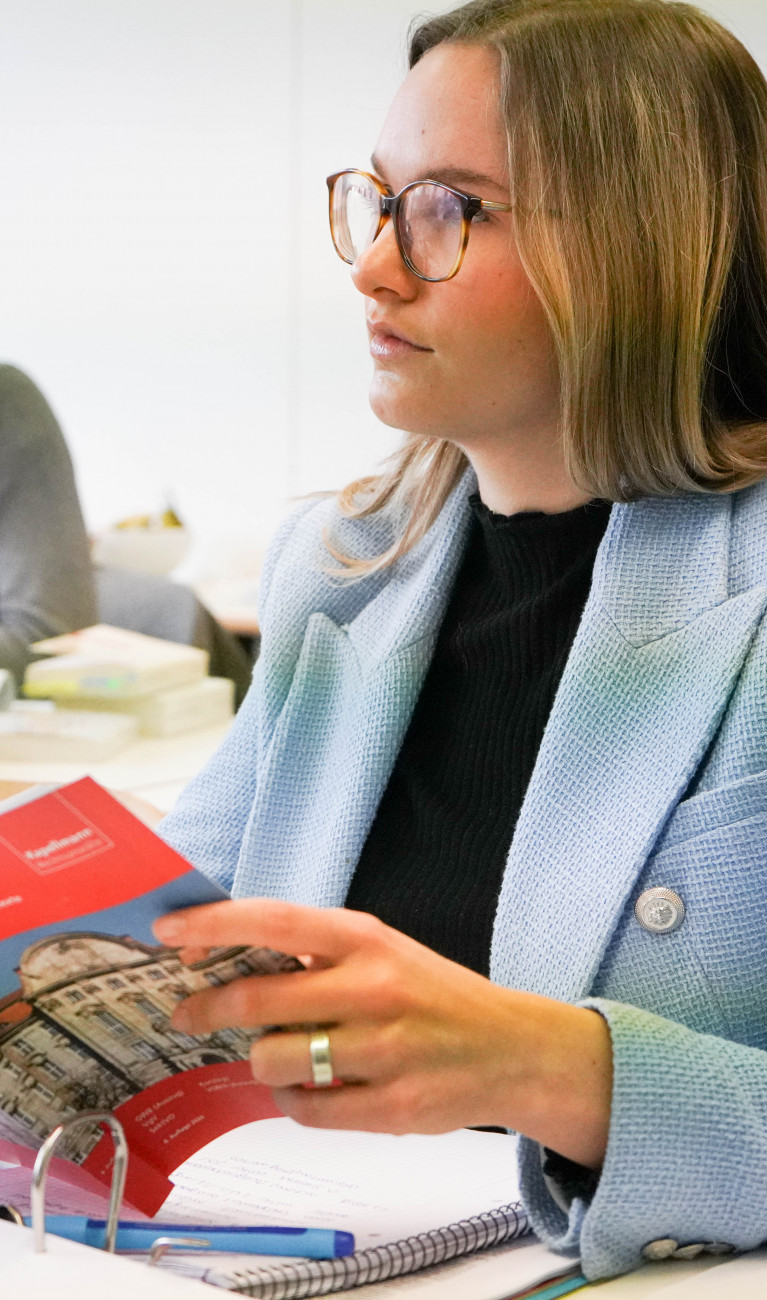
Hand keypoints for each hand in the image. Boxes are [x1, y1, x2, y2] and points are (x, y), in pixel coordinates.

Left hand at [152, 898, 611, 1166]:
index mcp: (366, 940)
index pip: (274, 922)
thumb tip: (228, 957)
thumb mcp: (383, 950)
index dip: (213, 926)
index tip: (168, 933)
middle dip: (207, 1008)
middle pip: (257, 1001)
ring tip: (280, 1053)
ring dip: (261, 1059)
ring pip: (273, 1060)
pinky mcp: (389, 1107)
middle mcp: (372, 989)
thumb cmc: (433, 994)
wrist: (511, 1048)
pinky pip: (305, 1109)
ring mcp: (381, 1050)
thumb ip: (317, 953)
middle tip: (186, 1013)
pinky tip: (313, 1086)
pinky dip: (294, 1099)